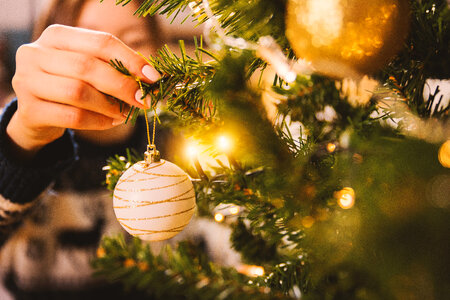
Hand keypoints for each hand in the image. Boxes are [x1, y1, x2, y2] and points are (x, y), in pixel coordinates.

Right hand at [7, 24, 159, 157]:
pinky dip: (98, 121)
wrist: (37, 114)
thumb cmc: (70, 86)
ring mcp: (27, 81)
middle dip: (122, 85)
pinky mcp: (29, 110)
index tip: (154, 78)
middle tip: (143, 100)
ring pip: (78, 92)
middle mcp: (36, 53)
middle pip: (87, 66)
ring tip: (124, 113)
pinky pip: (73, 117)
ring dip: (109, 105)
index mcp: (57, 36)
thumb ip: (113, 68)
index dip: (130, 60)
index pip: (100, 42)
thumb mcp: (88, 70)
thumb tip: (151, 79)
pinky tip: (110, 122)